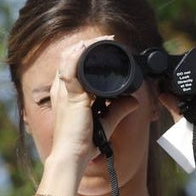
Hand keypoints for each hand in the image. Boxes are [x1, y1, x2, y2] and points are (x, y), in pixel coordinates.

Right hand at [49, 35, 141, 171]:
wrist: (72, 156)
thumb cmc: (83, 143)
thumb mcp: (105, 123)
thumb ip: (118, 110)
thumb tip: (133, 101)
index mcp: (66, 94)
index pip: (71, 66)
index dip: (84, 54)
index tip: (104, 48)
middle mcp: (61, 90)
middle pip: (69, 57)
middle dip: (87, 45)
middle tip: (107, 40)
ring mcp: (63, 93)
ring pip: (68, 58)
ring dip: (85, 45)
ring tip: (103, 39)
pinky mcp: (70, 98)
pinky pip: (69, 70)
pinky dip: (77, 56)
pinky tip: (86, 46)